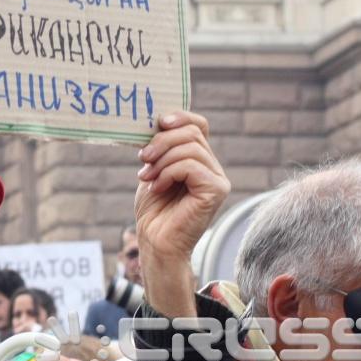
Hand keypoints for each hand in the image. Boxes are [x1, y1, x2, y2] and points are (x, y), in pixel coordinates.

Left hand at [135, 112, 229, 315]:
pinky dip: (168, 172)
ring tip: (147, 177)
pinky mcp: (216, 191)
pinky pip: (190, 166)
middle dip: (161, 141)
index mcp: (200, 161)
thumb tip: (158, 121)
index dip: (180, 117)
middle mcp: (213, 168)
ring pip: (190, 148)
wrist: (155, 242)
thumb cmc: (154, 211)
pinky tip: (158, 187)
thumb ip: (160, 148)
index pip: (199, 125)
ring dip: (161, 159)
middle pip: (192, 133)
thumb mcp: (153, 171)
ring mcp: (218, 180)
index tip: (158, 123)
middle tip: (142, 159)